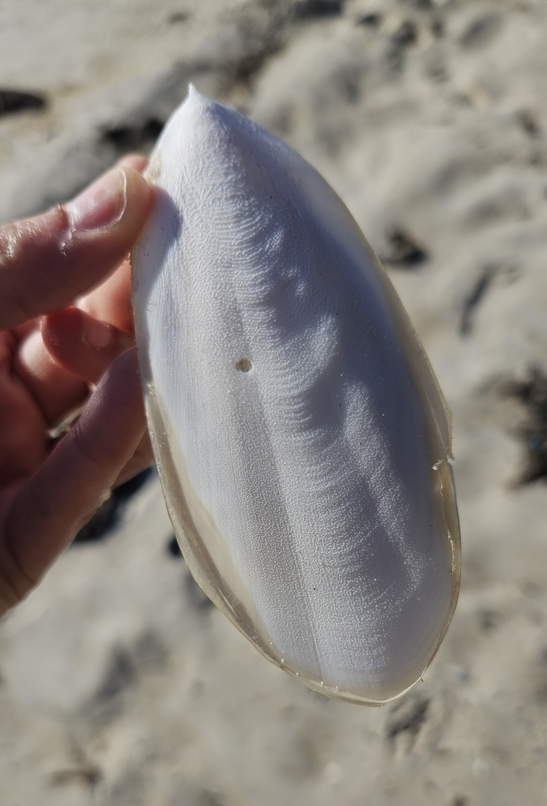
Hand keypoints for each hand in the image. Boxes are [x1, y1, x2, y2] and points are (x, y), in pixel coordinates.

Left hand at [0, 156, 154, 616]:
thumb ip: (22, 264)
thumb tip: (126, 193)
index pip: (49, 274)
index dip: (104, 231)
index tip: (163, 183)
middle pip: (86, 343)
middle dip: (136, 301)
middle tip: (192, 258)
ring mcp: (7, 472)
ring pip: (97, 421)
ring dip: (142, 372)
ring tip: (189, 318)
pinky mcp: (15, 546)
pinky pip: (72, 490)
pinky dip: (113, 441)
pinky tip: (145, 388)